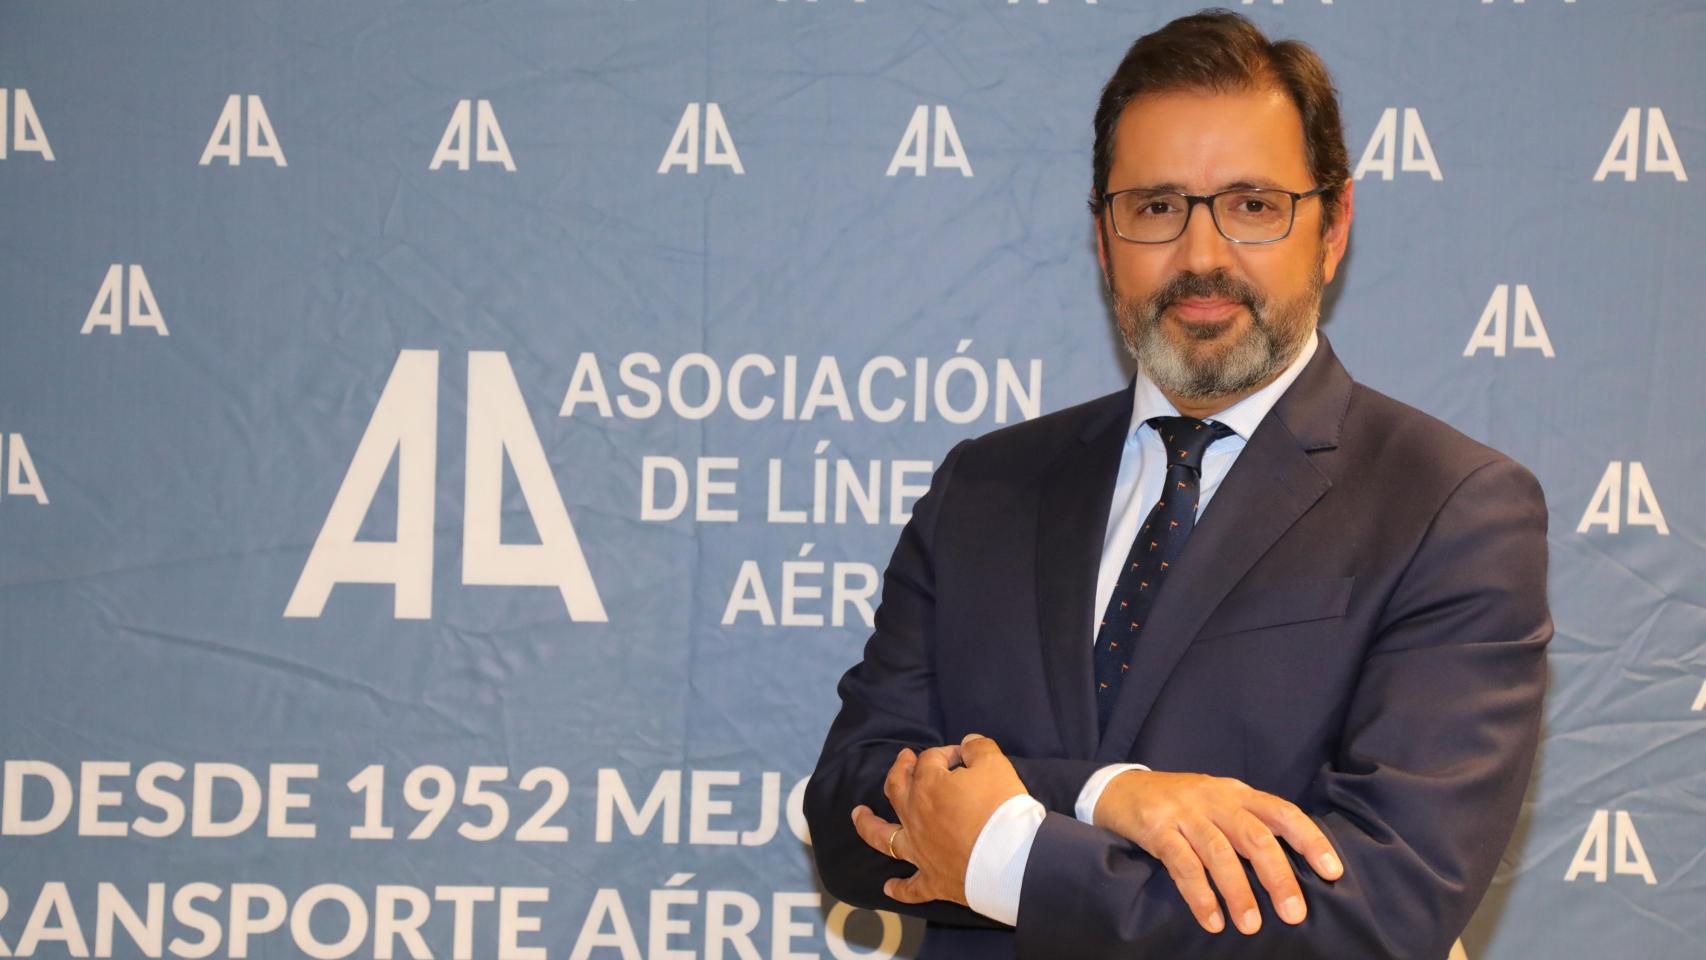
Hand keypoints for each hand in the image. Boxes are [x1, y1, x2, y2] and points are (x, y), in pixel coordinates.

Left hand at [850, 734, 1028, 906]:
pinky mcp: (932, 880)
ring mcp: (919, 851)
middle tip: (903, 760)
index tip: (965, 755)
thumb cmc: (1000, 808)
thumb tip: (967, 744)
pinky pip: (910, 887)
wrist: (1008, 860)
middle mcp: (914, 816)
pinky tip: (888, 887)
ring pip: (884, 837)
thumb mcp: (995, 765)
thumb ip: (978, 748)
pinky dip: (899, 888)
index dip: (947, 753)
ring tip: (858, 815)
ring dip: (869, 825)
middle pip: (896, 788)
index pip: (930, 760)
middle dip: (899, 770)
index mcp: (927, 786)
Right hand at [1095, 770, 1343, 935]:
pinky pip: (1182, 864)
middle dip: (1278, 877)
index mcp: (1237, 793)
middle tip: (1293, 913)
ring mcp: (1184, 812)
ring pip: (1219, 853)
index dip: (1310, 840)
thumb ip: (1249, 825)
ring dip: (1238, 892)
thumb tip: (1291, 869)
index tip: (1332, 872)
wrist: (1121, 788)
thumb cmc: (1180, 803)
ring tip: (1250, 926)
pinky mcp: (1156, 828)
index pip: (1283, 812)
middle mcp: (1214, 799)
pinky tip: (1212, 920)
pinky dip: (1199, 895)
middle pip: (1255, 836)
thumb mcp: (1218, 802)